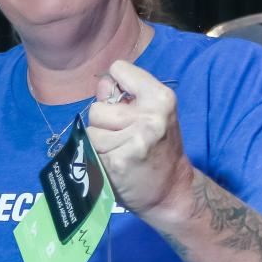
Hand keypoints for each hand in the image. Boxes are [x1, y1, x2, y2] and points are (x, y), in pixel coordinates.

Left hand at [87, 60, 194, 221]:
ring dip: (99, 142)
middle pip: (97, 107)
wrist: (172, 192)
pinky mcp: (117, 161)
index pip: (119, 69)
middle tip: (123, 138)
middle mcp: (150, 116)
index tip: (122, 104)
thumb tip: (101, 83)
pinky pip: (89, 150)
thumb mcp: (152, 115)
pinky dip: (96, 158)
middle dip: (103, 123)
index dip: (114, 87)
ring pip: (91, 130)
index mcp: (160, 98)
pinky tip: (114, 165)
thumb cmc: (159, 150)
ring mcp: (134, 139)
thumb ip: (126, 97)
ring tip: (119, 151)